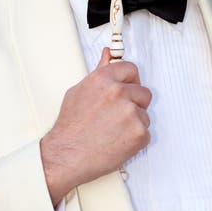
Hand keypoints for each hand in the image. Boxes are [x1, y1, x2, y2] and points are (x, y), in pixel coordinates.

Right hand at [40, 47, 150, 204]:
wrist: (65, 156)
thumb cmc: (70, 127)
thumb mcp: (79, 91)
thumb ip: (99, 70)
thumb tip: (108, 53)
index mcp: (104, 79)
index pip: (131, 69)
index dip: (130, 81)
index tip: (127, 89)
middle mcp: (118, 93)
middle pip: (143, 93)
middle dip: (134, 104)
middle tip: (117, 116)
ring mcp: (130, 113)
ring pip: (144, 115)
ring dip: (134, 123)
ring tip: (113, 131)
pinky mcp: (138, 133)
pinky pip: (145, 133)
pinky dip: (135, 140)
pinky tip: (117, 142)